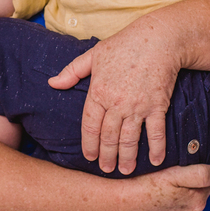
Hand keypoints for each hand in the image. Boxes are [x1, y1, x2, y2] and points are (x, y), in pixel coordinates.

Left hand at [49, 22, 180, 174]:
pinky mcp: (157, 105)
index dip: (89, 144)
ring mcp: (137, 106)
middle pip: (108, 136)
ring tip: (124, 171)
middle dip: (106, 156)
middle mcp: (116, 102)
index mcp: (98, 91)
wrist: (157, 39)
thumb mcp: (93, 55)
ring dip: (127, 158)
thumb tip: (52, 83)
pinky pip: (155, 132)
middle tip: (106, 169)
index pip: (89, 125)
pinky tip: (154, 161)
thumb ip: (72, 71)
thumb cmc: (124, 45)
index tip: (89, 157)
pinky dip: (156, 148)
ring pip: (129, 139)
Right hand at [115, 164, 209, 210]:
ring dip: (182, 195)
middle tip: (174, 175)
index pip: (209, 183)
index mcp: (197, 202)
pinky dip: (172, 205)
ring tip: (166, 186)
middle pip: (200, 194)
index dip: (201, 172)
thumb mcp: (174, 174)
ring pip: (188, 204)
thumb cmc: (145, 185)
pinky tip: (159, 199)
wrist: (120, 204)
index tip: (188, 167)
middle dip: (192, 184)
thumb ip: (199, 173)